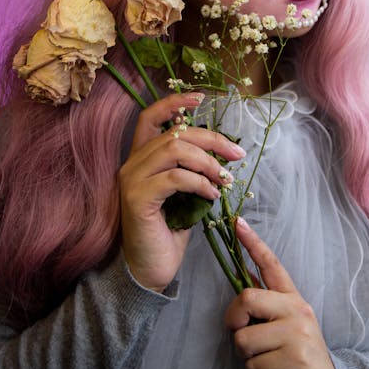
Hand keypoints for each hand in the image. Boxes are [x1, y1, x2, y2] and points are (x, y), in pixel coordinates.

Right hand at [119, 92, 245, 291]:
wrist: (149, 271)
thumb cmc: (168, 232)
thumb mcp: (184, 193)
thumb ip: (191, 169)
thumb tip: (221, 154)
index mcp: (141, 158)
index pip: (150, 117)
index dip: (174, 102)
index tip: (201, 98)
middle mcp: (132, 163)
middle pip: (174, 133)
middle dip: (211, 139)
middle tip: (236, 154)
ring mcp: (131, 179)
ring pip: (175, 150)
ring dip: (207, 161)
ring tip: (225, 178)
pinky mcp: (137, 197)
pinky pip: (174, 177)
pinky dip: (199, 182)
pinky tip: (212, 194)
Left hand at [225, 218, 337, 368]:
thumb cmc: (297, 356)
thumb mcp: (286, 325)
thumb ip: (266, 303)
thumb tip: (242, 275)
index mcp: (293, 299)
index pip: (271, 264)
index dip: (252, 242)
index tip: (237, 221)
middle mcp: (298, 309)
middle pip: (246, 298)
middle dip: (234, 321)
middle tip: (243, 334)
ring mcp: (299, 332)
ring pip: (244, 338)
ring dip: (247, 356)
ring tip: (267, 359)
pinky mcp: (296, 356)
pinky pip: (254, 364)